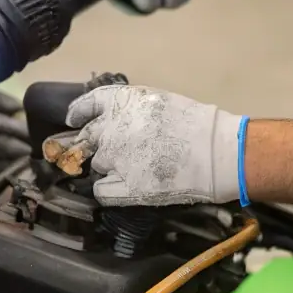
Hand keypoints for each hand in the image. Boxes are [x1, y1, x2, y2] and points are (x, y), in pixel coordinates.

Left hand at [47, 84, 243, 206]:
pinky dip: (110, 190)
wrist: (216, 152)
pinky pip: (101, 191)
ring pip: (97, 165)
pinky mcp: (124, 188)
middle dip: (95, 145)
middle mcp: (109, 130)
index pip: (84, 107)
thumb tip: (109, 121)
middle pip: (87, 140)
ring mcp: (114, 160)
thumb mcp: (155, 101)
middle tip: (116, 151)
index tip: (75, 122)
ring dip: (109, 166)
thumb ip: (127, 109)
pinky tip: (128, 186)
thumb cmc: (193, 123)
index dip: (78, 116)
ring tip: (136, 167)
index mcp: (119, 102)